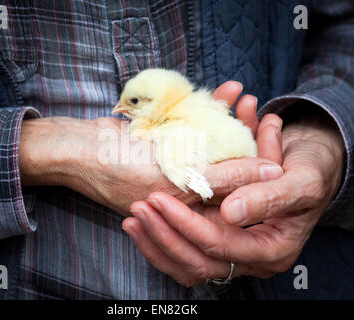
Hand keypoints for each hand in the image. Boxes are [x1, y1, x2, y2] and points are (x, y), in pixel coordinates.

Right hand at [19, 81, 282, 215]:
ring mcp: (178, 165)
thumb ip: (226, 177)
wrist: (80, 147)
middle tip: (258, 109)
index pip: (240, 191)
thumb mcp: (177, 176)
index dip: (258, 165)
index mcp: (193, 210)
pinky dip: (209, 109)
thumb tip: (273, 174)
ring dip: (229, 117)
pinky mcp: (169, 144)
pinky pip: (197, 127)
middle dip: (245, 135)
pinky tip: (224, 90)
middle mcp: (188, 190)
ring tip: (243, 95)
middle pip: (229, 164)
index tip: (273, 138)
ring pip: (214, 142)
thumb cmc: (120, 169)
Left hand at [122, 108, 344, 285]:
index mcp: (273, 249)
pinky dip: (161, 243)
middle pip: (199, 262)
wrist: (305, 168)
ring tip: (132, 220)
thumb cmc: (308, 171)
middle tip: (139, 209)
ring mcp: (233, 255)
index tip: (159, 199)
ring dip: (157, 243)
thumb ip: (269, 196)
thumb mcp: (298, 180)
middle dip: (165, 235)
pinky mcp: (219, 245)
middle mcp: (251, 259)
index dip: (187, 224)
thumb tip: (231, 212)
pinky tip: (141, 226)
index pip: (220, 245)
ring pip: (188, 265)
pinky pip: (186, 256)